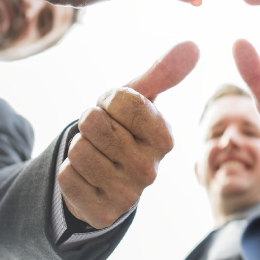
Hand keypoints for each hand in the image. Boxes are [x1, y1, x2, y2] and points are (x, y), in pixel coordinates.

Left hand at [57, 41, 200, 227]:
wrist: (104, 177)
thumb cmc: (123, 129)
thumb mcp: (140, 98)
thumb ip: (164, 72)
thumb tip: (193, 45)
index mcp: (165, 138)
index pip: (121, 99)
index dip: (109, 100)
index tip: (115, 112)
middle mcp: (151, 169)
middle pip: (94, 122)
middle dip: (90, 123)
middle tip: (102, 136)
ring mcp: (128, 194)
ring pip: (78, 149)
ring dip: (79, 148)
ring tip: (95, 155)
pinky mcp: (102, 213)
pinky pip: (66, 176)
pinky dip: (68, 172)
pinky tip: (86, 178)